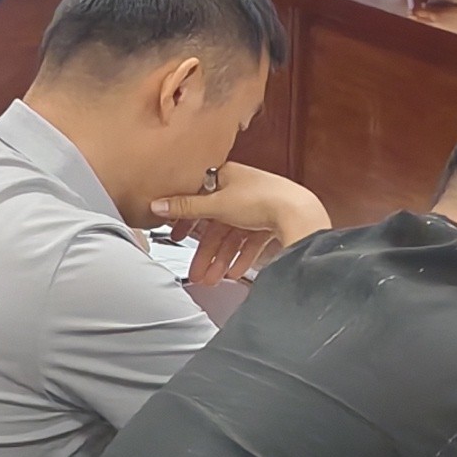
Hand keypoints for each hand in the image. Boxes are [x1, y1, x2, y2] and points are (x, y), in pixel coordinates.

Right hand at [147, 161, 327, 257]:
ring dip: (221, 259)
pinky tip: (235, 272)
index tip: (176, 235)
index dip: (186, 219)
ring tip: (213, 279)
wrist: (299, 212)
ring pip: (233, 236)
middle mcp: (242, 190)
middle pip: (217, 224)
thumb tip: (158, 204)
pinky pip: (250, 242)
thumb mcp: (215, 204)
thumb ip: (185, 207)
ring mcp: (258, 206)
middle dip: (206, 251)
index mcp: (226, 177)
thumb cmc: (263, 199)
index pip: (198, 198)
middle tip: (196, 271)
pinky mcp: (272, 221)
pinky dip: (241, 258)